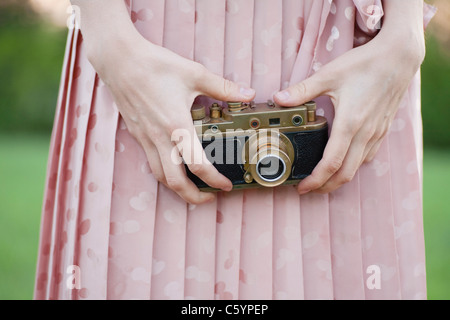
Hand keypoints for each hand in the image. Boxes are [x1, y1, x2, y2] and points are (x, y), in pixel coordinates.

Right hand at [89, 34, 255, 204]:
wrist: (119, 60)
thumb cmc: (154, 65)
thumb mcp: (194, 73)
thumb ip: (223, 87)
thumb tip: (248, 93)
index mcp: (177, 125)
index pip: (198, 165)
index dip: (215, 180)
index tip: (226, 185)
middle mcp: (159, 137)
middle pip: (174, 182)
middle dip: (193, 197)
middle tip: (209, 197)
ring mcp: (146, 138)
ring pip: (160, 175)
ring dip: (177, 187)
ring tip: (192, 187)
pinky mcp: (138, 135)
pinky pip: (151, 162)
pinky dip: (164, 171)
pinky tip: (175, 165)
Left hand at [274, 28, 424, 194]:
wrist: (398, 57)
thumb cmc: (365, 64)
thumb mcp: (329, 74)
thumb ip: (303, 90)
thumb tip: (278, 99)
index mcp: (350, 123)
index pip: (331, 163)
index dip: (316, 180)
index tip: (302, 187)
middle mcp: (365, 133)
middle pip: (345, 173)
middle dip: (325, 186)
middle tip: (309, 189)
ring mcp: (376, 134)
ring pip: (357, 167)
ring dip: (339, 178)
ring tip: (321, 178)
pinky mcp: (382, 130)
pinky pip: (367, 156)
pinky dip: (353, 165)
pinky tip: (342, 161)